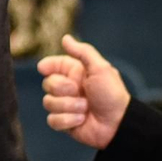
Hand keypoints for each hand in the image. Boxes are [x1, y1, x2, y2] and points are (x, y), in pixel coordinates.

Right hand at [38, 34, 130, 150]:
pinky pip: (52, 120)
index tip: (44, 68)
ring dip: (69, 106)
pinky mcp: (64, 122)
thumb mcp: (100, 68)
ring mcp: (65, 105)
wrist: (117, 122)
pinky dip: (67, 120)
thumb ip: (83, 52)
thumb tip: (65, 38)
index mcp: (75, 73)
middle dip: (62, 89)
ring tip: (85, 109)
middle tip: (79, 92)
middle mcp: (68, 88)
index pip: (52, 65)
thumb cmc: (111, 94)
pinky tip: (81, 120)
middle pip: (47, 84)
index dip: (47, 66)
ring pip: (48, 103)